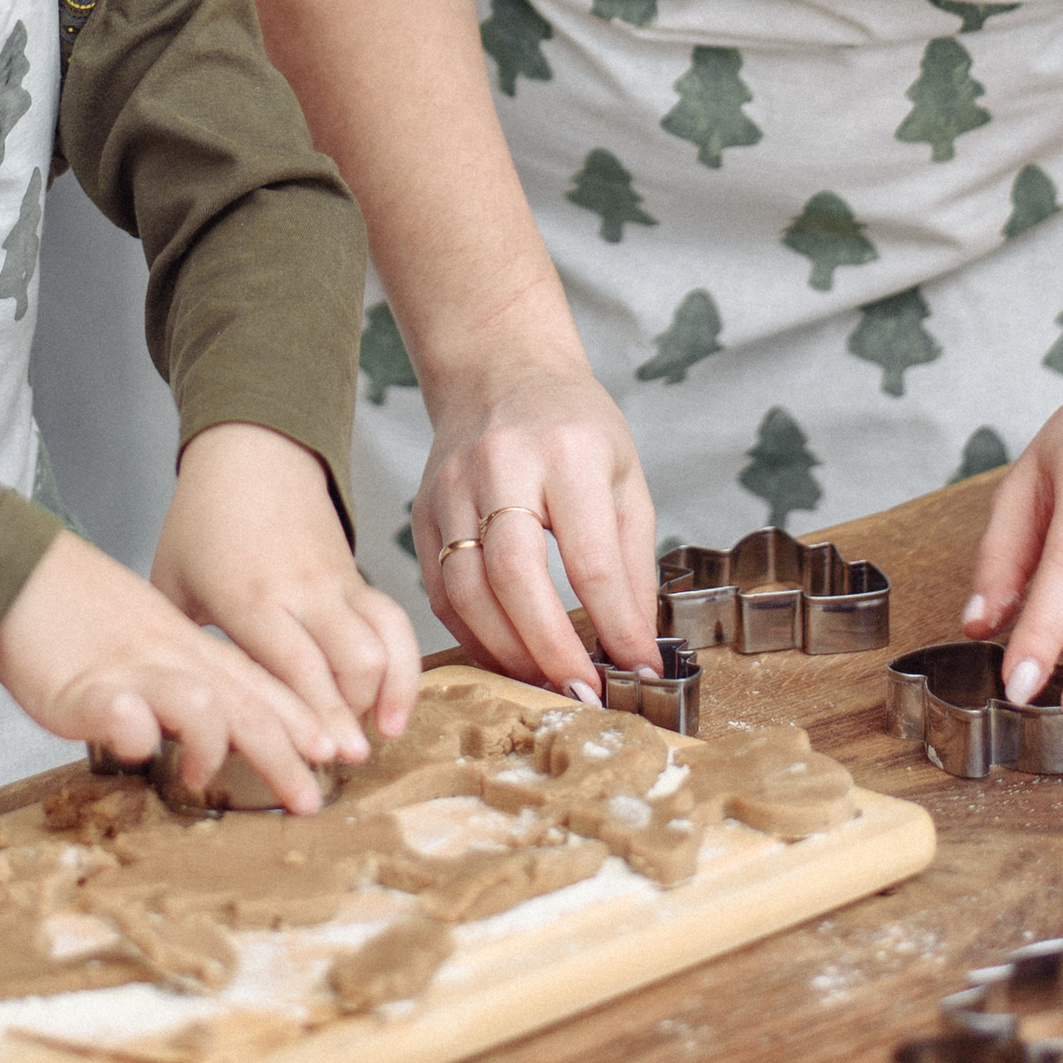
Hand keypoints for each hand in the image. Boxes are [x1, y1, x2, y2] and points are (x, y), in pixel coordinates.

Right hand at [0, 523, 356, 811]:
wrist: (19, 575)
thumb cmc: (81, 617)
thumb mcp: (150, 645)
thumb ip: (185, 685)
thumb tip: (217, 736)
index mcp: (192, 651)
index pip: (261, 686)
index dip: (302, 720)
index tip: (335, 753)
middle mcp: (174, 659)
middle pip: (246, 703)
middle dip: (285, 752)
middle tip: (309, 799)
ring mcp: (133, 670)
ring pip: (199, 700)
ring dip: (214, 743)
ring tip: (202, 776)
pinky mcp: (84, 685)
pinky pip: (118, 708)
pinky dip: (133, 729)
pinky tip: (137, 748)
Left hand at [152, 422, 419, 755]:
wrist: (252, 449)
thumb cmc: (201, 521)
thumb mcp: (172, 581)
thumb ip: (177, 644)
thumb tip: (168, 710)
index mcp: (248, 597)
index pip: (294, 668)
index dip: (317, 717)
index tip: (325, 761)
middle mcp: (301, 591)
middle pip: (350, 663)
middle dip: (352, 719)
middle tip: (342, 763)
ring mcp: (336, 581)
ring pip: (384, 643)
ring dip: (386, 693)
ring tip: (377, 735)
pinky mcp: (359, 575)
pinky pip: (395, 623)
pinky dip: (403, 665)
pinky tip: (395, 704)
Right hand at [410, 331, 660, 687]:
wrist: (500, 371)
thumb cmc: (573, 425)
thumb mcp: (625, 477)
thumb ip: (632, 562)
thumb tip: (637, 646)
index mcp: (568, 452)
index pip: (591, 558)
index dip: (616, 624)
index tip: (639, 670)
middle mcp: (502, 465)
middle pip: (514, 575)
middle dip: (549, 648)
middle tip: (582, 692)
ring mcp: (452, 486)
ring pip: (466, 589)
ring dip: (507, 651)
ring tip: (545, 681)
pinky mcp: (422, 509)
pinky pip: (440, 589)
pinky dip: (472, 634)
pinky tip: (505, 654)